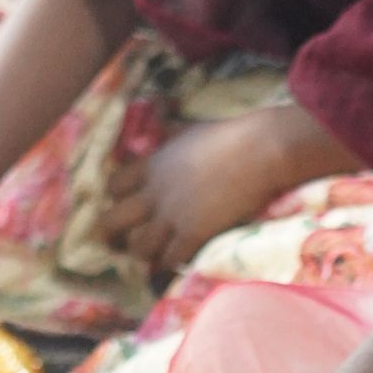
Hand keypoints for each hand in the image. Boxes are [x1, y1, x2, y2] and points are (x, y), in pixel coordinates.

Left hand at [103, 117, 271, 274]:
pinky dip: (171, 264)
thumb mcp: (190, 128)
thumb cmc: (231, 135)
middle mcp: (154, 192)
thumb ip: (171, 129)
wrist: (260, 150)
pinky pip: (169, 259)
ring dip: (145, 254)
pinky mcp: (193, 233)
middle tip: (123, 244)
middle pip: (111, 222)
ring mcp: (172, 215)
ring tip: (155, 256)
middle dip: (113, 236)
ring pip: (138, 247)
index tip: (127, 206)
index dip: (116, 200)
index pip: (113, 187)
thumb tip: (163, 108)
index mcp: (151, 165)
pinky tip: (179, 260)